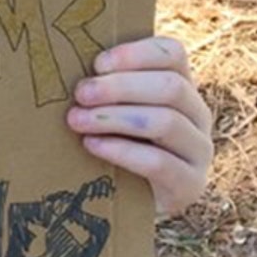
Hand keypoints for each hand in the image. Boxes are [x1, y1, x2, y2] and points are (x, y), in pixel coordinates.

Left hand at [67, 36, 213, 216]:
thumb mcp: (106, 109)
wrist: (126, 203)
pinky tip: (92, 145)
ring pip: (166, 121)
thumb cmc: (107, 142)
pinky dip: (121, 151)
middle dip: (119, 87)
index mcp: (178, 85)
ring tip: (76, 120)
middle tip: (80, 94)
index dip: (135, 53)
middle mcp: (196, 114)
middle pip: (170, 86)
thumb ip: (99, 86)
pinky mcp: (190, 185)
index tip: (96, 63)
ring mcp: (198, 151)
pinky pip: (160, 162)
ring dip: (115, 118)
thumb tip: (58, 59)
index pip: (172, 53)